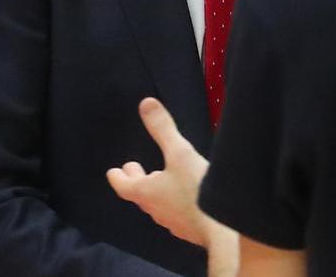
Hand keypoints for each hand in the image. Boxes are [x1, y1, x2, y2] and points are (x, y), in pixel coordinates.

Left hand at [106, 98, 215, 246]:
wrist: (222, 231)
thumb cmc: (195, 189)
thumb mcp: (180, 153)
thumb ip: (163, 129)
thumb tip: (146, 103)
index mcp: (147, 192)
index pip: (125, 185)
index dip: (118, 177)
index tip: (113, 171)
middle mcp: (155, 209)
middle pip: (140, 195)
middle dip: (136, 180)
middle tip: (133, 168)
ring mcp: (172, 221)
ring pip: (157, 205)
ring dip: (155, 191)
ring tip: (160, 181)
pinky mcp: (189, 228)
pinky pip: (174, 213)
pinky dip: (173, 202)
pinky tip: (184, 199)